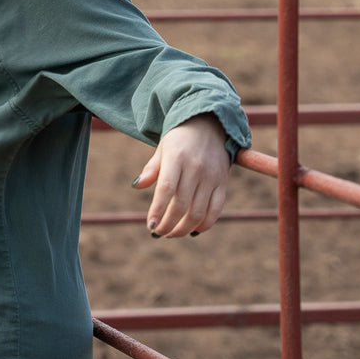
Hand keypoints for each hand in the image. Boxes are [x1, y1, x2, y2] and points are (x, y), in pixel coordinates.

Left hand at [132, 113, 230, 237]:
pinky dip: (205, 224)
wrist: (209, 125)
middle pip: (182, 205)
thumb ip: (151, 169)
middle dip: (168, 224)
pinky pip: (216, 209)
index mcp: (177, 158)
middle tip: (158, 232)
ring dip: (183, 228)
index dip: (158, 210)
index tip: (150, 226)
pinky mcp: (223, 183)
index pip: (166, 189)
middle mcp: (196, 168)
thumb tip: (136, 186)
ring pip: (198, 212)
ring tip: (171, 233)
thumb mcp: (162, 149)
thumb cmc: (179, 140)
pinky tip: (193, 230)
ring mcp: (211, 177)